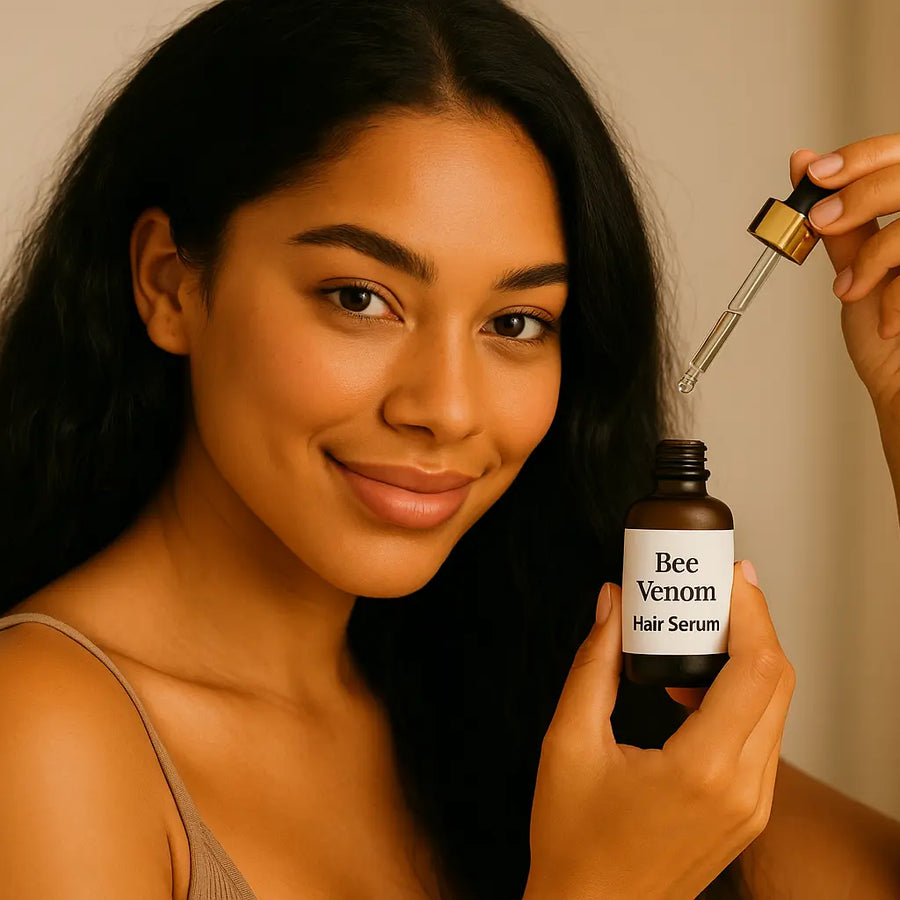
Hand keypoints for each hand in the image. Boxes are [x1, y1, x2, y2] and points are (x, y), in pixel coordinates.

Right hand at [523, 562, 794, 899]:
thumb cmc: (574, 841)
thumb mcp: (567, 742)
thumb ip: (592, 665)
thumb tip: (610, 606)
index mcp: (704, 770)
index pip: (757, 670)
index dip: (751, 612)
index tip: (731, 575)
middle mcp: (744, 789)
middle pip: (778, 682)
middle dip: (752, 623)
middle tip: (716, 588)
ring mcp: (751, 805)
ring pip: (775, 707)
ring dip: (747, 657)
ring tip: (700, 626)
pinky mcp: (746, 811)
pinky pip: (760, 735)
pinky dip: (739, 694)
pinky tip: (693, 681)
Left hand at [791, 139, 899, 424]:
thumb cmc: (888, 342)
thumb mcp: (857, 269)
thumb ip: (839, 220)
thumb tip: (804, 166)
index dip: (860, 157)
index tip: (815, 175)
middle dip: (861, 193)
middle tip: (823, 221)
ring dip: (876, 255)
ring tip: (853, 290)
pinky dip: (895, 297)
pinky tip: (888, 323)